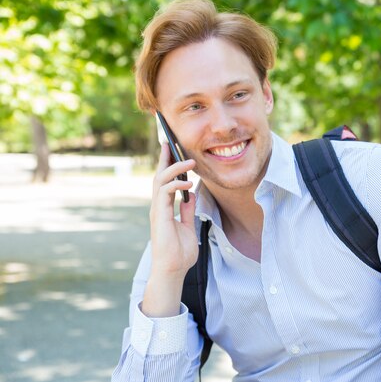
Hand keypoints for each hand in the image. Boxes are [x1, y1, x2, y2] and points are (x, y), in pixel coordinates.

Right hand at [143, 143, 196, 316]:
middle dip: (164, 158)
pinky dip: (175, 184)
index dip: (167, 165)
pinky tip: (188, 182)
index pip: (164, 181)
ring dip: (174, 168)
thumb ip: (187, 210)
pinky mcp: (160, 216)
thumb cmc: (179, 252)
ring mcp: (157, 210)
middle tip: (169, 142)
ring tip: (189, 161)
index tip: (171, 150)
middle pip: (159, 176)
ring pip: (160, 181)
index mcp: (164, 208)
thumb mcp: (188, 226)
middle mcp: (158, 206)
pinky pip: (165, 194)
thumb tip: (190, 195)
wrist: (173, 270)